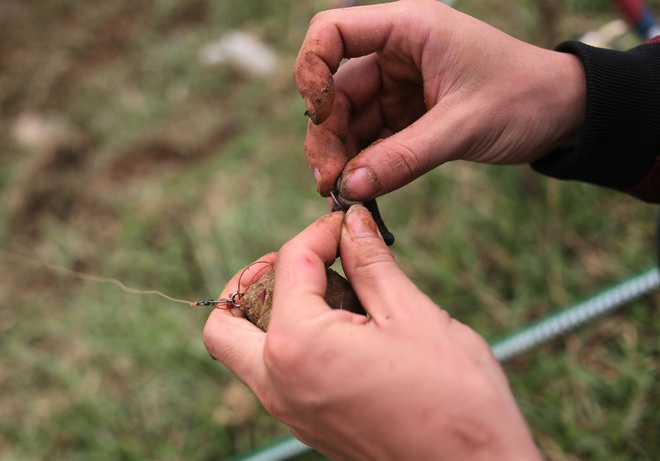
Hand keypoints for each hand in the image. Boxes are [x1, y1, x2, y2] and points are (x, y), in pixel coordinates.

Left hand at [204, 205, 541, 459]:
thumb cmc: (453, 398)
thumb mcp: (411, 314)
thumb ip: (371, 262)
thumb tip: (353, 222)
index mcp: (298, 345)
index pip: (290, 264)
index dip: (322, 232)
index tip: (350, 222)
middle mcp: (278, 382)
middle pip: (227, 319)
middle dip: (255, 278)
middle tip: (305, 263)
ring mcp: (288, 410)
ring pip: (242, 350)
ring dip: (267, 311)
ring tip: (325, 292)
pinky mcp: (307, 424)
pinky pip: (271, 374)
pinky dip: (286, 340)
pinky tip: (339, 328)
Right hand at [294, 0, 585, 197]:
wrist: (562, 113)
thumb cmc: (524, 98)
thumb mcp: (463, 126)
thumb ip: (405, 157)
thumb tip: (349, 187)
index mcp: (409, 28)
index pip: (332, 32)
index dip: (312, 70)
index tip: (319, 115)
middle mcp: (396, 52)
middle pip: (335, 87)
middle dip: (327, 134)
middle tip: (328, 181)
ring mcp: (399, 83)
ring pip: (349, 117)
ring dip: (340, 154)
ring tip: (340, 191)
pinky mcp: (407, 112)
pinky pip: (371, 136)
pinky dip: (362, 161)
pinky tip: (360, 186)